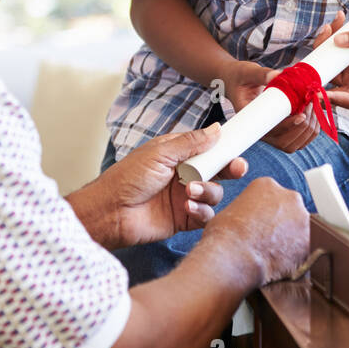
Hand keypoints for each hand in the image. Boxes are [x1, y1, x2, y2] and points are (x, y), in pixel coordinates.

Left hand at [103, 124, 247, 247]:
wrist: (110, 212)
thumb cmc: (127, 178)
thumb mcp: (160, 153)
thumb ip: (191, 143)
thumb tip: (216, 129)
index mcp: (178, 155)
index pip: (208, 148)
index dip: (224, 148)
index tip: (238, 147)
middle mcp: (185, 174)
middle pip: (218, 170)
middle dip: (230, 169)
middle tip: (237, 168)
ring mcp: (185, 197)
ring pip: (214, 193)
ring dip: (208, 191)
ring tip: (191, 192)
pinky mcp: (184, 218)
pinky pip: (205, 215)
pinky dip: (202, 210)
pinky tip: (188, 207)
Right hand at [205, 176, 309, 283]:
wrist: (232, 257)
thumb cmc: (224, 237)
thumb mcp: (231, 212)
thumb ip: (249, 212)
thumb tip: (252, 224)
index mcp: (267, 185)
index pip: (274, 198)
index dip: (268, 215)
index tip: (262, 226)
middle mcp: (290, 197)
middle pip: (291, 210)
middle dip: (284, 225)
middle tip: (270, 242)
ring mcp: (303, 218)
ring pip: (301, 230)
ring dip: (292, 241)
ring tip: (274, 255)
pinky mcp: (310, 241)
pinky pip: (306, 248)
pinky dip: (297, 257)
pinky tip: (281, 265)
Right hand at [221, 15, 343, 152]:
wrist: (237, 80)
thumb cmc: (240, 76)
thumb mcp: (247, 72)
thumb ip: (261, 74)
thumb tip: (278, 75)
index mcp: (250, 120)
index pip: (271, 132)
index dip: (288, 127)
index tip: (302, 116)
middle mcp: (261, 131)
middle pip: (286, 143)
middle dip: (303, 126)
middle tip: (311, 104)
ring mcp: (272, 133)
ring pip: (295, 143)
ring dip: (310, 128)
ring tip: (313, 105)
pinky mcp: (281, 130)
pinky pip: (299, 139)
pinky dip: (311, 128)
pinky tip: (314, 111)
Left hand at [326, 23, 348, 108]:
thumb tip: (335, 40)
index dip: (331, 99)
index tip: (316, 90)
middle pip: (332, 78)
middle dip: (322, 55)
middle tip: (327, 30)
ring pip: (332, 64)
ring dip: (327, 43)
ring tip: (336, 21)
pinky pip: (338, 55)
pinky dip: (334, 39)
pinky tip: (339, 22)